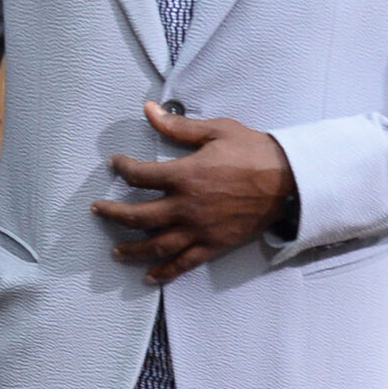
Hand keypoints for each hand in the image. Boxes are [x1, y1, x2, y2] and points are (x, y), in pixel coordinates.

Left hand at [92, 101, 294, 282]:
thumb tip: (149, 110)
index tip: (115, 164)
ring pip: (155, 245)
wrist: (289, 180)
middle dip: (112, 214)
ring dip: (131, 249)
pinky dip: (164, 273)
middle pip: (137, 216)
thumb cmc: (254, 151)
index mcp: (184, 176)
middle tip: (98, 211)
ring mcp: (198, 229)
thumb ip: (178, 126)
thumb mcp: (216, 131)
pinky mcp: (213, 245)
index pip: (139, 175)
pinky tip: (149, 277)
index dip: (122, 168)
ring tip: (116, 251)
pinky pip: (183, 263)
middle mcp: (185, 206)